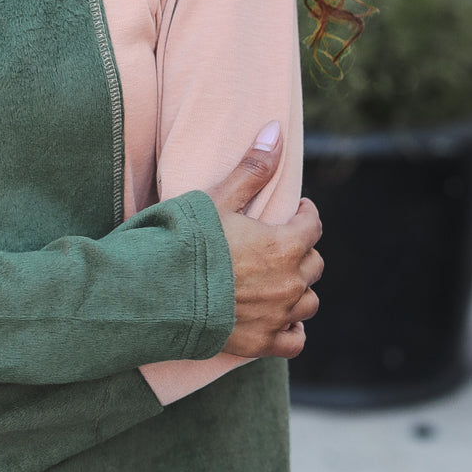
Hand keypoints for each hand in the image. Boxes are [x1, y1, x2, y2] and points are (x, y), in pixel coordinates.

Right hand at [208, 122, 322, 359]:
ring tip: (281, 281)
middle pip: (314, 264)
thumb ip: (252, 168)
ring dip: (299, 289)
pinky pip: (295, 340)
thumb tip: (276, 129)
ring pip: (308, 302)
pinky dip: (293, 329)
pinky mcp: (260, 342)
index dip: (305, 214)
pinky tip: (283, 319)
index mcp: (284, 244)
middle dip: (301, 251)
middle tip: (281, 245)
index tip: (295, 211)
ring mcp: (277, 315)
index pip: (312, 226)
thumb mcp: (218, 198)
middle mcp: (289, 282)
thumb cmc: (185, 241)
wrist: (157, 294)